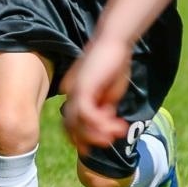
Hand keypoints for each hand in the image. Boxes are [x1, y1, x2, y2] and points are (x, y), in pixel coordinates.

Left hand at [60, 39, 133, 153]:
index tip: (99, 144)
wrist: (115, 42)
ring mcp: (74, 91)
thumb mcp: (110, 92)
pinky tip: (115, 125)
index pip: (71, 123)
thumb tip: (104, 127)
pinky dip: (100, 123)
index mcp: (75, 94)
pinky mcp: (82, 88)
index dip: (83, 137)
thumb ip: (104, 108)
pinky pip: (87, 114)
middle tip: (108, 143)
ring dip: (98, 133)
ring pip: (77, 123)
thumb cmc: (114, 64)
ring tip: (116, 134)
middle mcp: (70, 94)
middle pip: (70, 127)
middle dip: (89, 139)